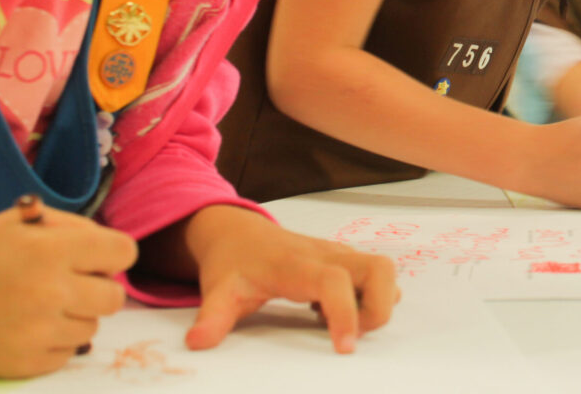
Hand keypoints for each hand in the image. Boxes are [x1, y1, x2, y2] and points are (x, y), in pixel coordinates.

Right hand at [0, 204, 135, 377]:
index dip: (112, 254)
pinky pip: (68, 352)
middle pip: (115, 296)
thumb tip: (105, 245)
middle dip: (98, 288)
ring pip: (94, 326)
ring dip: (76, 316)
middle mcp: (52, 292)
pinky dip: (55, 341)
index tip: (95, 258)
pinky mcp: (27, 363)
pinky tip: (28, 328)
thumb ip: (66, 226)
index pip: (124, 252)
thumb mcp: (14, 222)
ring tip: (41, 306)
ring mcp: (40, 332)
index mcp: (52, 250)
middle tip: (70, 285)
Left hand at [183, 207, 398, 353]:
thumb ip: (212, 318)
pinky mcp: (344, 259)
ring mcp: (339, 254)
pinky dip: (371, 296)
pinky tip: (335, 311)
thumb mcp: (217, 290)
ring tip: (346, 323)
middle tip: (355, 333)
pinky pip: (374, 275)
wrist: (237, 231)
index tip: (344, 348)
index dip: (345, 314)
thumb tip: (197, 344)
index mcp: (296, 264)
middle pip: (378, 268)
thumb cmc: (232, 262)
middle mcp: (325, 254)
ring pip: (383, 269)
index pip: (334, 281)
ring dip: (379, 301)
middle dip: (379, 307)